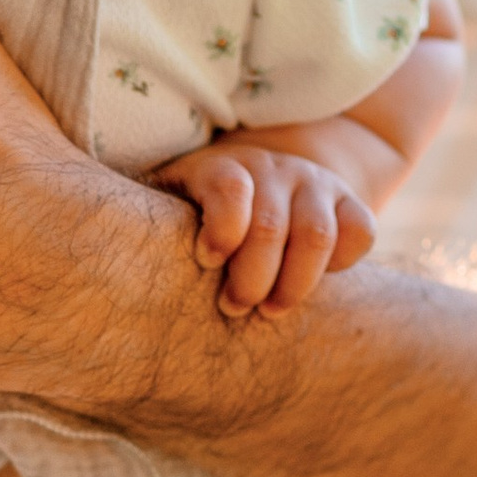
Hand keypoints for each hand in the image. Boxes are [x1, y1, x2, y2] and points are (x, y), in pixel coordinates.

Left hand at [154, 140, 375, 318]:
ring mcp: (314, 183)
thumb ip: (151, 220)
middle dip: (252, 278)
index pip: (230, 188)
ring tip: (270, 310)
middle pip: (271, 226)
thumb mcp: (169, 202)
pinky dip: (342, 264)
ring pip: (317, 235)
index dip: (222, 229)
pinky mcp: (349, 202)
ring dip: (294, 284)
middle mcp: (272, 168)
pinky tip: (312, 281)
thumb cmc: (197, 210)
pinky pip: (361, 231)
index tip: (206, 261)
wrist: (259, 179)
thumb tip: (116, 259)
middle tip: (233, 308)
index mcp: (223, 165)